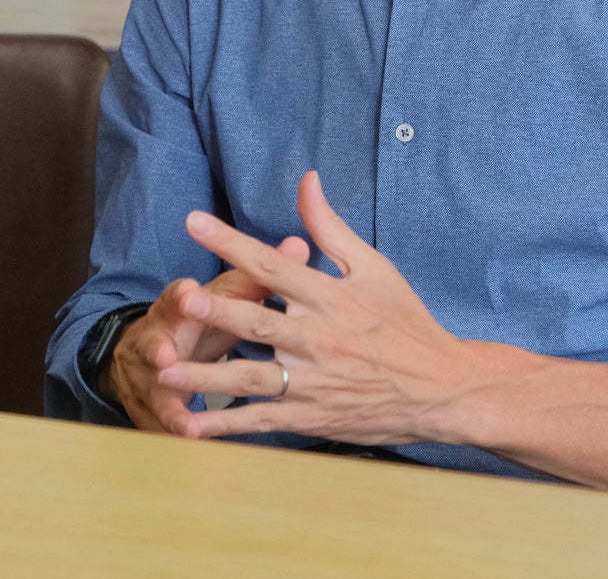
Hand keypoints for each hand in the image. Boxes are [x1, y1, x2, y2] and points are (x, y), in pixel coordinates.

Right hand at [105, 233, 309, 434]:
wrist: (148, 354)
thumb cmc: (199, 317)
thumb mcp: (223, 294)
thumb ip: (259, 274)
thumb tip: (299, 246)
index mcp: (177, 307)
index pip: (178, 297)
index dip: (183, 296)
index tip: (188, 291)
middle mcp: (160, 340)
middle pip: (158, 343)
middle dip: (161, 349)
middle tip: (167, 355)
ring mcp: (152, 377)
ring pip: (159, 390)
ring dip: (169, 403)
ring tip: (181, 420)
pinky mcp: (156, 408)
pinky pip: (164, 424)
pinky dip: (176, 435)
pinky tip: (189, 448)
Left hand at [156, 171, 472, 445]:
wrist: (443, 388)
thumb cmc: (406, 322)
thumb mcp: (373, 267)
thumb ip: (330, 227)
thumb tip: (306, 180)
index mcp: (329, 296)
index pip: (271, 264)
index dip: (231, 242)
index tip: (193, 222)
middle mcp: (318, 338)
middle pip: (257, 323)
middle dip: (217, 312)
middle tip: (179, 301)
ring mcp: (314, 381)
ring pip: (251, 377)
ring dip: (206, 376)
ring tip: (165, 372)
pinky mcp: (312, 416)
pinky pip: (262, 420)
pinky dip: (225, 425)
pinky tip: (189, 427)